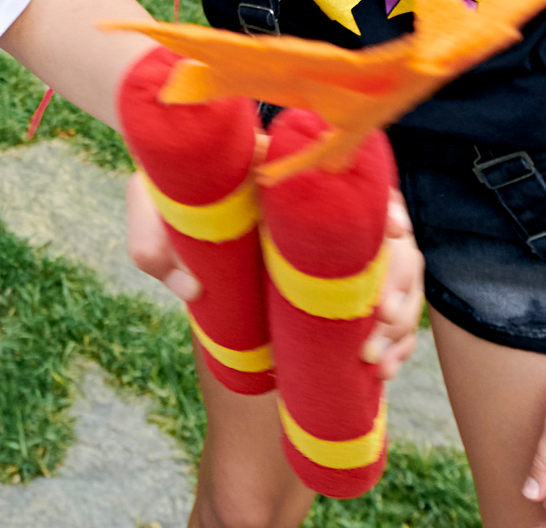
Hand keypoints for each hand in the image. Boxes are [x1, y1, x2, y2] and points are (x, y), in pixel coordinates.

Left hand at [124, 175, 421, 380]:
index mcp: (288, 176)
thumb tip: (195, 290)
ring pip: (395, 275)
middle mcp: (322, 209)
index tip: (396, 231)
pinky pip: (377, 303)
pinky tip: (382, 369)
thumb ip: (153, 241)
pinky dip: (388, 337)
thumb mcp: (146, 203)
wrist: (169, 190)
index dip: (385, 207)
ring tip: (378, 363)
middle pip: (390, 240)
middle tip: (382, 321)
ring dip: (399, 320)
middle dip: (399, 285)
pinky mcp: (326, 277)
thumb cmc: (162, 190)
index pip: (356, 185)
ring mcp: (329, 244)